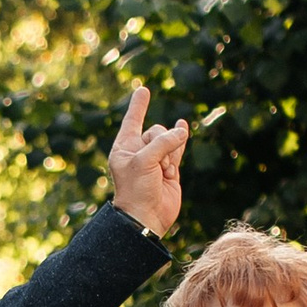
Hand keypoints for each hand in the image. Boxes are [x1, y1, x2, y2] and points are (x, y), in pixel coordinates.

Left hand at [106, 82, 191, 238]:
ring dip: (170, 153)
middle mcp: (138, 152)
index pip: (132, 120)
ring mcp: (155, 160)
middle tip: (158, 167)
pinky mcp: (169, 170)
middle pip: (155, 131)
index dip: (139, 105)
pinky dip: (180, 139)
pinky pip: (177, 149)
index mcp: (124, 149)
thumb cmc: (137, 190)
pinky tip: (183, 126)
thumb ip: (163, 143)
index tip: (143, 90)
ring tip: (164, 172)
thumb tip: (181, 132)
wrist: (147, 217)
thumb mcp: (144, 161)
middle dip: (161, 144)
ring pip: (168, 141)